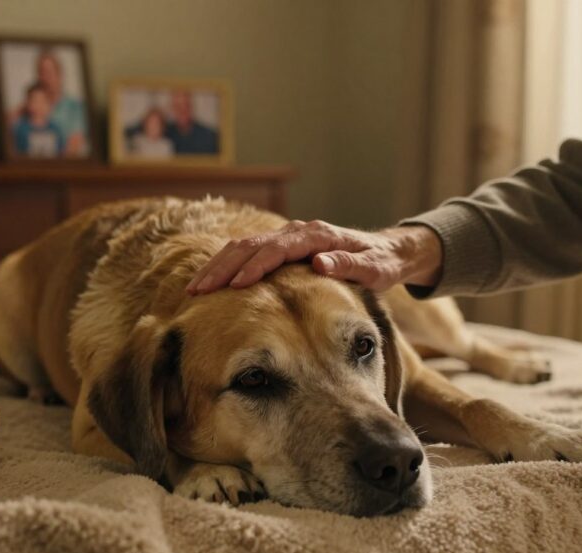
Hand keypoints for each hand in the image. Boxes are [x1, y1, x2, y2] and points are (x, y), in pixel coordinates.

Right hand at [186, 220, 442, 293]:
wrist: (386, 251)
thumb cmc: (381, 263)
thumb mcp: (373, 268)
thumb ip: (348, 264)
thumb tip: (319, 263)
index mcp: (317, 236)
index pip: (278, 249)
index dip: (256, 266)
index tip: (238, 285)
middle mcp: (299, 232)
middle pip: (251, 244)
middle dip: (223, 267)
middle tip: (198, 290)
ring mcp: (289, 237)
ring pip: (244, 246)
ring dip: (219, 266)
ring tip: (195, 288)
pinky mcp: (284, 246)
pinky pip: (249, 252)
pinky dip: (227, 265)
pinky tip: (211, 281)